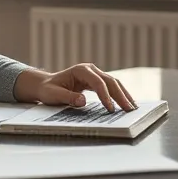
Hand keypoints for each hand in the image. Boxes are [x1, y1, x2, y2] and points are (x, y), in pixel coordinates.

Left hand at [14, 64, 136, 111]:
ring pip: (113, 83)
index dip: (105, 96)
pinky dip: (119, 94)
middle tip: (129, 109)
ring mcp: (94, 74)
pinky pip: (110, 87)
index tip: (110, 109)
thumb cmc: (48, 89)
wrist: (45, 85)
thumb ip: (67, 97)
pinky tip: (126, 103)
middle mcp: (90, 69)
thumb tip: (82, 101)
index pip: (98, 83)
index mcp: (80, 70)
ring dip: (123, 94)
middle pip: (110, 81)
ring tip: (132, 107)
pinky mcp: (96, 80)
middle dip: (120, 95)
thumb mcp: (53, 95)